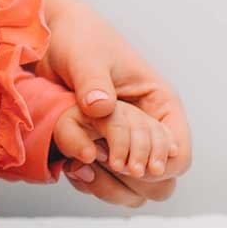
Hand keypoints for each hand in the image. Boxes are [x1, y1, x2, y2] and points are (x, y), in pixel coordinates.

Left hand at [37, 0, 192, 185]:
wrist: (48, 38)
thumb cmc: (78, 39)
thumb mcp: (87, 57)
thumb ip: (94, 81)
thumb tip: (101, 107)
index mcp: (159, 104)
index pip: (178, 154)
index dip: (159, 167)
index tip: (128, 165)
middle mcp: (147, 128)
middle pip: (162, 182)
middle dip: (133, 182)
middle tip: (100, 165)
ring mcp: (123, 141)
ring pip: (133, 189)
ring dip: (109, 186)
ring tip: (80, 167)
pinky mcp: (98, 148)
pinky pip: (104, 181)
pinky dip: (90, 181)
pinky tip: (69, 166)